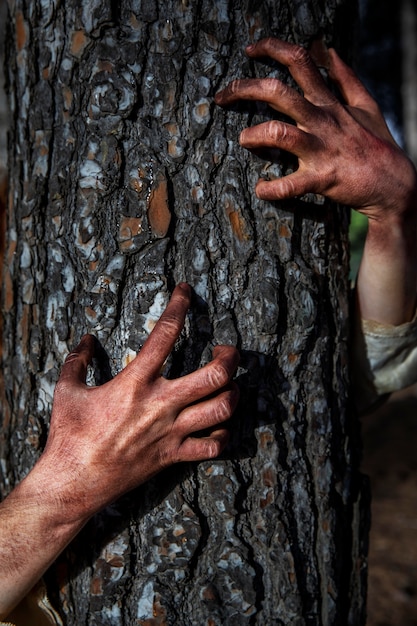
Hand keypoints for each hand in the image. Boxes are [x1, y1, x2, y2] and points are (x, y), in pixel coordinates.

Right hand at [38, 282, 239, 518]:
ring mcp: (172, 432)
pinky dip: (222, 434)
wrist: (74, 483)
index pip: (165, 333)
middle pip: (215, 375)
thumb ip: (77, 361)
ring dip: (233, 393)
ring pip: (222, 409)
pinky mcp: (173, 456)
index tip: (185, 291)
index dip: (179, 305)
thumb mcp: (66, 391)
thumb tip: (86, 339)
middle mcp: (160, 404)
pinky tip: (219, 426)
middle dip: (230, 357)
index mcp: (135, 382)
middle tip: (227, 350)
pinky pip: (213, 446)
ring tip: (229, 385)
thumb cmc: (69, 436)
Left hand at [215, 37, 416, 218]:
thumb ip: (345, 77)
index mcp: (329, 102)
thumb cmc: (376, 144)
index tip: (250, 50)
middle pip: (278, 92)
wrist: (394, 184)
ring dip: (252, 135)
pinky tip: (261, 188)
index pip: (300, 61)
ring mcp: (320, 149)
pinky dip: (270, 188)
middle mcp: (322, 121)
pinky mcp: (321, 179)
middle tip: (222, 96)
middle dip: (244, 88)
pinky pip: (289, 185)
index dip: (271, 48)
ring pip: (278, 133)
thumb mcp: (366, 104)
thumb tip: (328, 50)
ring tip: (243, 139)